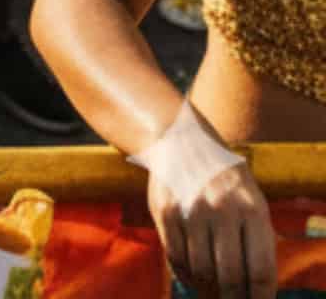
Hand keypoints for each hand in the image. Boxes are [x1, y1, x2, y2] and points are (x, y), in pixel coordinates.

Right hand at [148, 157, 275, 298]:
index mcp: (253, 209)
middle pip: (230, 275)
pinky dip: (185, 275)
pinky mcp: (164, 211)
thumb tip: (257, 285)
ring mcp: (191, 210)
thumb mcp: (251, 200)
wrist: (182, 142)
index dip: (259, 296)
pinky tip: (192, 280)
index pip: (260, 268)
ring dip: (207, 290)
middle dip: (232, 298)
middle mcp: (223, 209)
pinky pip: (175, 256)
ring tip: (211, 295)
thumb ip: (257, 237)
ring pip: (201, 269)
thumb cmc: (225, 180)